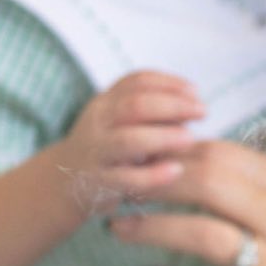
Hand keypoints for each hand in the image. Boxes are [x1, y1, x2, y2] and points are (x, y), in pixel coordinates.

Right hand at [59, 71, 204, 222]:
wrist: (63, 184)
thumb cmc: (106, 150)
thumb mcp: (119, 122)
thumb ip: (149, 110)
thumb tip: (193, 105)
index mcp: (105, 102)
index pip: (137, 81)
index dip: (170, 83)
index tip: (196, 92)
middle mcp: (98, 122)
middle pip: (135, 105)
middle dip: (173, 106)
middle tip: (202, 113)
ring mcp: (96, 152)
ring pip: (128, 140)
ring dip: (163, 137)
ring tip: (190, 139)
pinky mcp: (98, 182)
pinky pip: (126, 178)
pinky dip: (153, 175)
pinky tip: (176, 171)